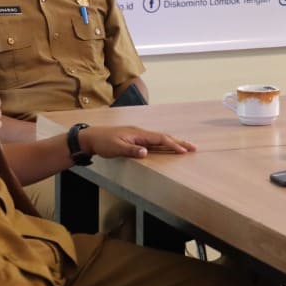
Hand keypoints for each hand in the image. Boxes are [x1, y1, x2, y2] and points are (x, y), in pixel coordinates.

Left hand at [82, 124, 196, 159]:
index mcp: (138, 134)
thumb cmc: (103, 143)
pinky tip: (167, 147)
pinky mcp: (135, 139)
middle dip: (179, 142)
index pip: (160, 138)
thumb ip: (131, 150)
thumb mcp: (115, 148)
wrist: (91, 137)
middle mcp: (141, 133)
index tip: (184, 151)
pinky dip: (164, 143)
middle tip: (193, 147)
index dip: (173, 144)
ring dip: (173, 142)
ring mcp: (138, 135)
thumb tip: (146, 152)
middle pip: (164, 136)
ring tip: (185, 147)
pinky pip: (154, 141)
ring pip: (160, 138)